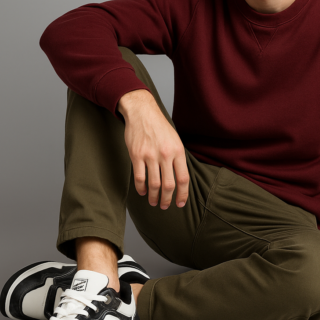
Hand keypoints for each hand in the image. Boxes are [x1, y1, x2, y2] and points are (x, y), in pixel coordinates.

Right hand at [117, 89, 189, 209]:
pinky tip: (143, 192)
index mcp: (178, 151)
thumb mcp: (175, 140)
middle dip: (167, 199)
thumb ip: (178, 158)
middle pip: (169, 184)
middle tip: (165, 206)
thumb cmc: (159, 127)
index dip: (183, 194)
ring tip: (154, 202)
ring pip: (154, 184)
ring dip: (154, 197)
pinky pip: (139, 177)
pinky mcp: (136, 155)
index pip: (183, 178)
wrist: (142, 112)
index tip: (180, 203)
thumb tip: (179, 179)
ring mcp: (150, 155)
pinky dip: (141, 188)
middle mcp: (166, 154)